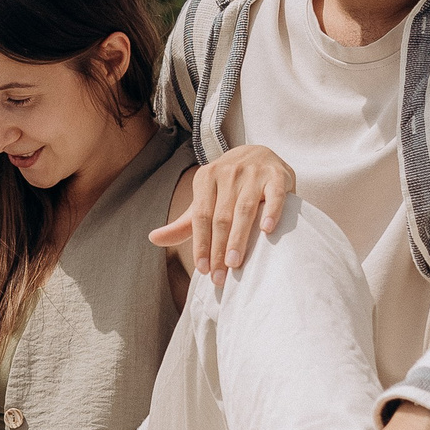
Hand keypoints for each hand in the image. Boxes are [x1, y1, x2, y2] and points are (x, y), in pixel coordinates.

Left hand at [149, 146, 297, 282]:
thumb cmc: (229, 185)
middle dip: (218, 249)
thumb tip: (153, 239)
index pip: (201, 217)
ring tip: (235, 263)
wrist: (260, 153)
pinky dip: (271, 212)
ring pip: (244, 209)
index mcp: (206, 178)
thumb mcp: (205, 199)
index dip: (200, 244)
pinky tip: (267, 230)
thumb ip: (185, 223)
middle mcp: (228, 173)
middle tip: (219, 276)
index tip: (203, 269)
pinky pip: (274, 195)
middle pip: (221, 217)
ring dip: (239, 238)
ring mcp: (253, 173)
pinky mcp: (277, 175)